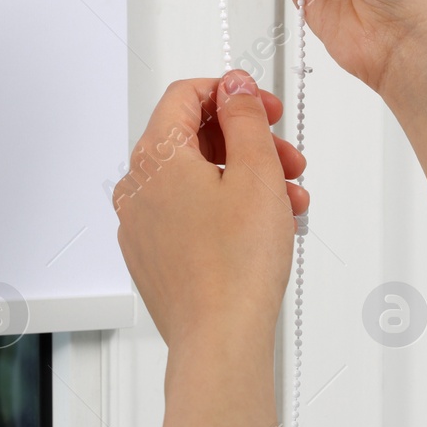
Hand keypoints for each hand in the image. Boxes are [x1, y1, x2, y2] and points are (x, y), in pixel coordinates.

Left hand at [113, 71, 307, 355]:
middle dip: (247, 142)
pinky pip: (188, 214)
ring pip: (196, 179)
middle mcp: (137, 187)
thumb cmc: (236, 266)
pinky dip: (225, 209)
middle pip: (193, 139)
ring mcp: (140, 224)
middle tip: (287, 159)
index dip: (230, 92)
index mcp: (154, 157)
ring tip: (288, 200)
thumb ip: (245, 117)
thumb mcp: (256, 172)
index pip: (184, 95)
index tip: (262, 106)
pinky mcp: (152, 255)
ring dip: (245, 178)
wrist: (220, 339)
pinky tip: (263, 227)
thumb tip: (234, 87)